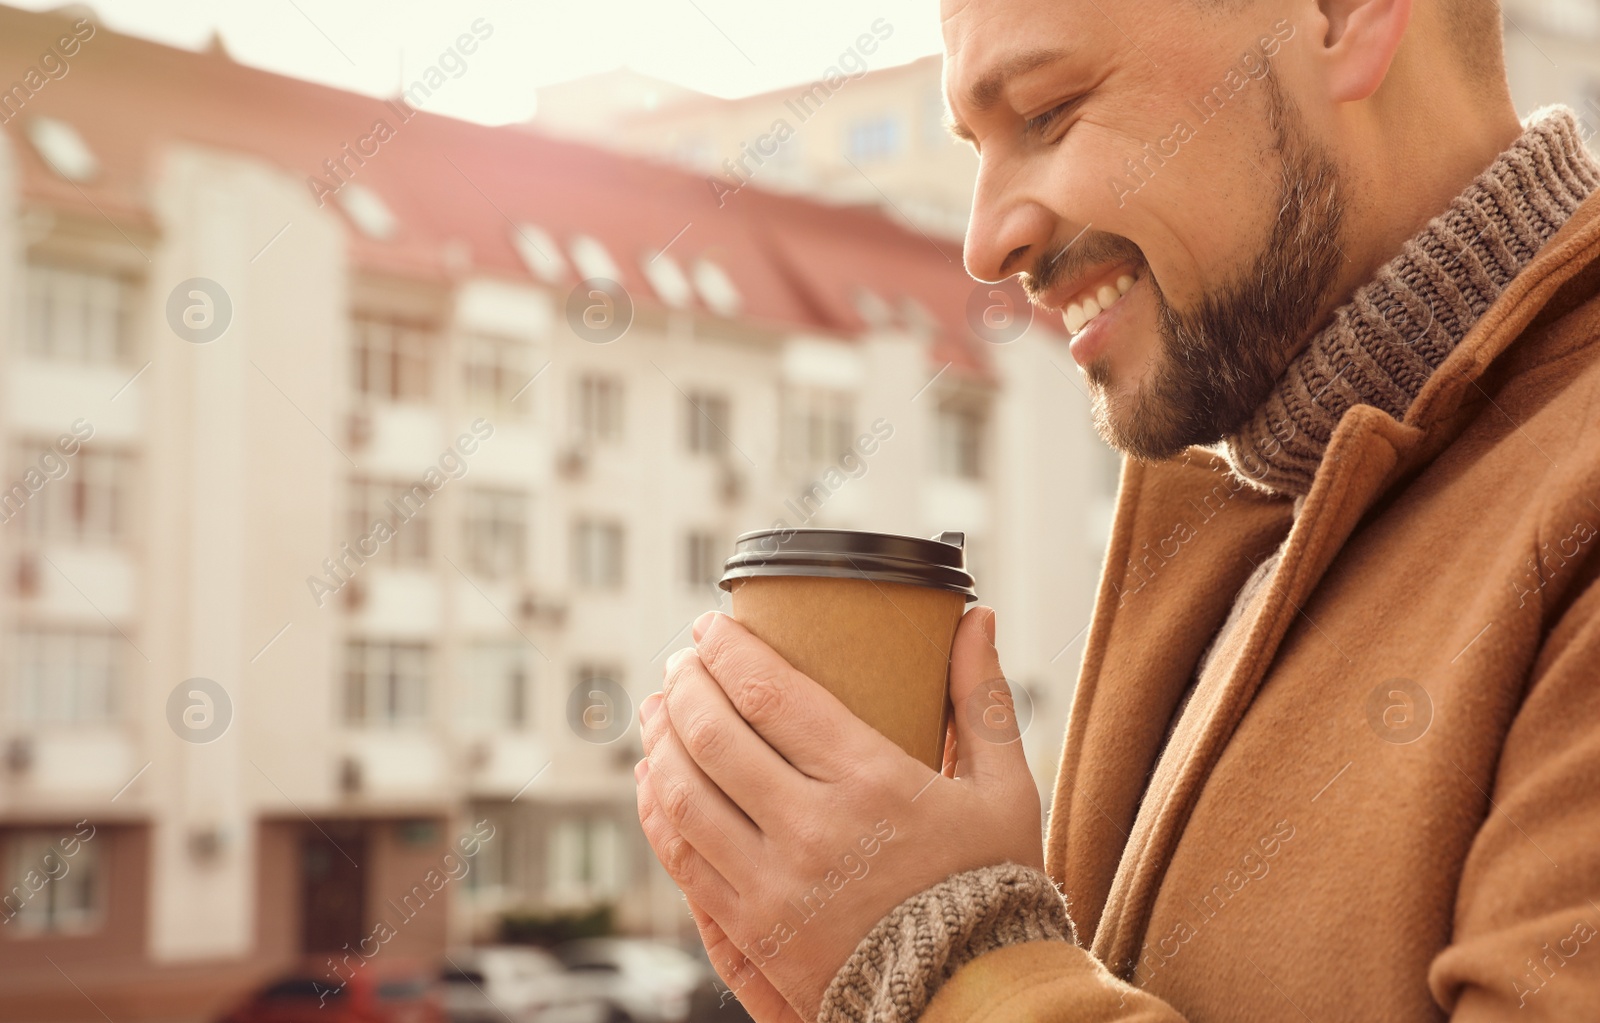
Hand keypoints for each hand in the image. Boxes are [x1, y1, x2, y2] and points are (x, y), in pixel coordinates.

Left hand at [635, 605, 1042, 1018]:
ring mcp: (775, 884)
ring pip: (684, 794)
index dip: (728, 650)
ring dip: (659, 741)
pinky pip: (683, 858)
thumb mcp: (1004, 790)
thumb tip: (977, 616)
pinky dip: (656, 810)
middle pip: (715, 735)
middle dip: (685, 684)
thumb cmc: (991, 887)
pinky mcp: (754, 929)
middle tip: (680, 660)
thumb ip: (982, 699)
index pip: (771, 694)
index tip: (711, 626)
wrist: (972, 997)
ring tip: (656, 708)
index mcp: (873, 781)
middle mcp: (813, 828)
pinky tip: (651, 781)